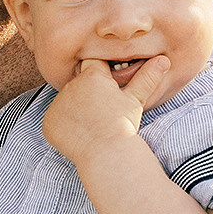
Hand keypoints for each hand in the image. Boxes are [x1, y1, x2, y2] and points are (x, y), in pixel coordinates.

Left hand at [42, 55, 172, 165]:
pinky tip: (78, 134)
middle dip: (88, 95)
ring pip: (66, 102)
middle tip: (101, 113)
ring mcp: (57, 104)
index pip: (93, 64)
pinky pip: (55, 120)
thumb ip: (147, 77)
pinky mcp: (48, 122)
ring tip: (92, 125)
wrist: (106, 153)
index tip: (108, 91)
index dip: (101, 76)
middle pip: (78, 85)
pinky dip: (64, 126)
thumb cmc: (123, 125)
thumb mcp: (136, 100)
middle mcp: (71, 85)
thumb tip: (164, 60)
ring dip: (75, 109)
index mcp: (92, 75)